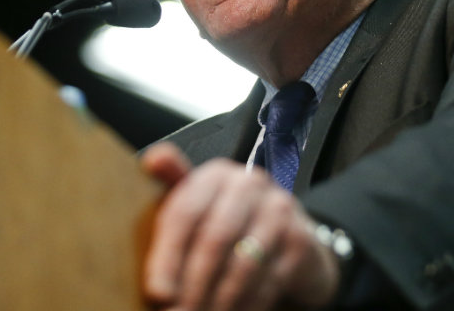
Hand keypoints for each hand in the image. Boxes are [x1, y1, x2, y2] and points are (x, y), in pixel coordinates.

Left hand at [140, 142, 339, 310]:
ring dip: (219, 301)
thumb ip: (172, 186)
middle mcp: (250, 183)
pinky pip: (269, 281)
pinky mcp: (300, 239)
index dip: (168, 256)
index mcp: (216, 174)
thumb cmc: (228, 222)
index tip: (158, 292)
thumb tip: (153, 158)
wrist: (288, 237)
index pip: (186, 211)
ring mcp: (279, 210)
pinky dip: (247, 306)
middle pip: (215, 239)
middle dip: (193, 285)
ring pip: (242, 264)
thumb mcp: (196, 206)